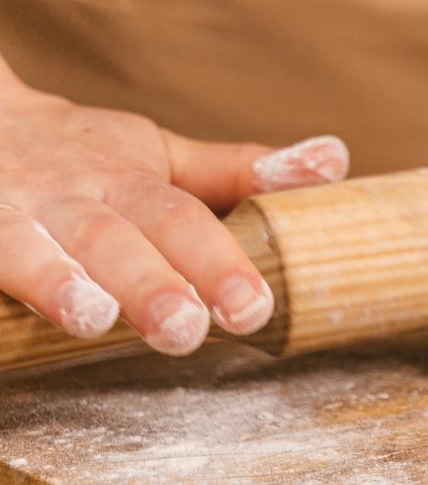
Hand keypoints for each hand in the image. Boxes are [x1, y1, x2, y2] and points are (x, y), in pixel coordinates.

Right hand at [0, 71, 347, 355]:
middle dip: (147, 283)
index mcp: (122, 181)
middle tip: (183, 329)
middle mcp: (64, 197)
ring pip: (25, 248)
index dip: (216, 262)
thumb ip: (238, 171)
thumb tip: (336, 160)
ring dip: (55, 282)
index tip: (252, 309)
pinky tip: (0, 324)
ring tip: (88, 317)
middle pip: (109, 238)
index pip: (178, 219)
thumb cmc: (78, 155)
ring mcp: (4, 215)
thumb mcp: (157, 156)